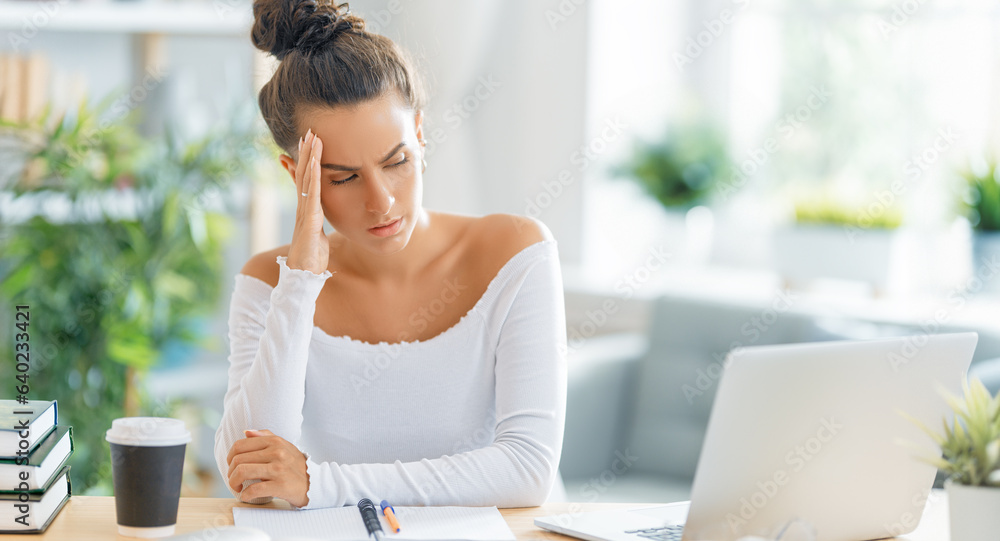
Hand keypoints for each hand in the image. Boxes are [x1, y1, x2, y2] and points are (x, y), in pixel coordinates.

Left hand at [226, 429, 309, 507]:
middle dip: (231, 472)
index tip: (232, 466)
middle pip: (238, 460)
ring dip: (233, 483)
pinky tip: (246, 496)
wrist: (315, 483)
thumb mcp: (284, 445)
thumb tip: (246, 432)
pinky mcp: (280, 485)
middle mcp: (277, 453)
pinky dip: (245, 494)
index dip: (230, 457)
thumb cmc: (295, 465)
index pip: (240, 445)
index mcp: (275, 441)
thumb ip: (265, 436)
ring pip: (242, 472)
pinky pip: (254, 489)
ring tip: (237, 487)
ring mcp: (278, 469)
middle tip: (234, 480)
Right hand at [286, 128, 330, 274]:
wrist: (303, 275)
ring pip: (306, 179)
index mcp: (307, 208)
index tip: (310, 142)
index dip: (308, 161)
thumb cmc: (312, 257)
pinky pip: (311, 195)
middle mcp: (303, 206)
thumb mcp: (317, 234)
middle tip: (309, 131)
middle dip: (306, 152)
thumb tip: (319, 216)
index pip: (306, 179)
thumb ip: (318, 222)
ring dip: (309, 158)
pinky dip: (313, 178)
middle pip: (304, 173)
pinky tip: (316, 164)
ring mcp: (304, 212)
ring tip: (311, 139)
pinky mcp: (308, 220)